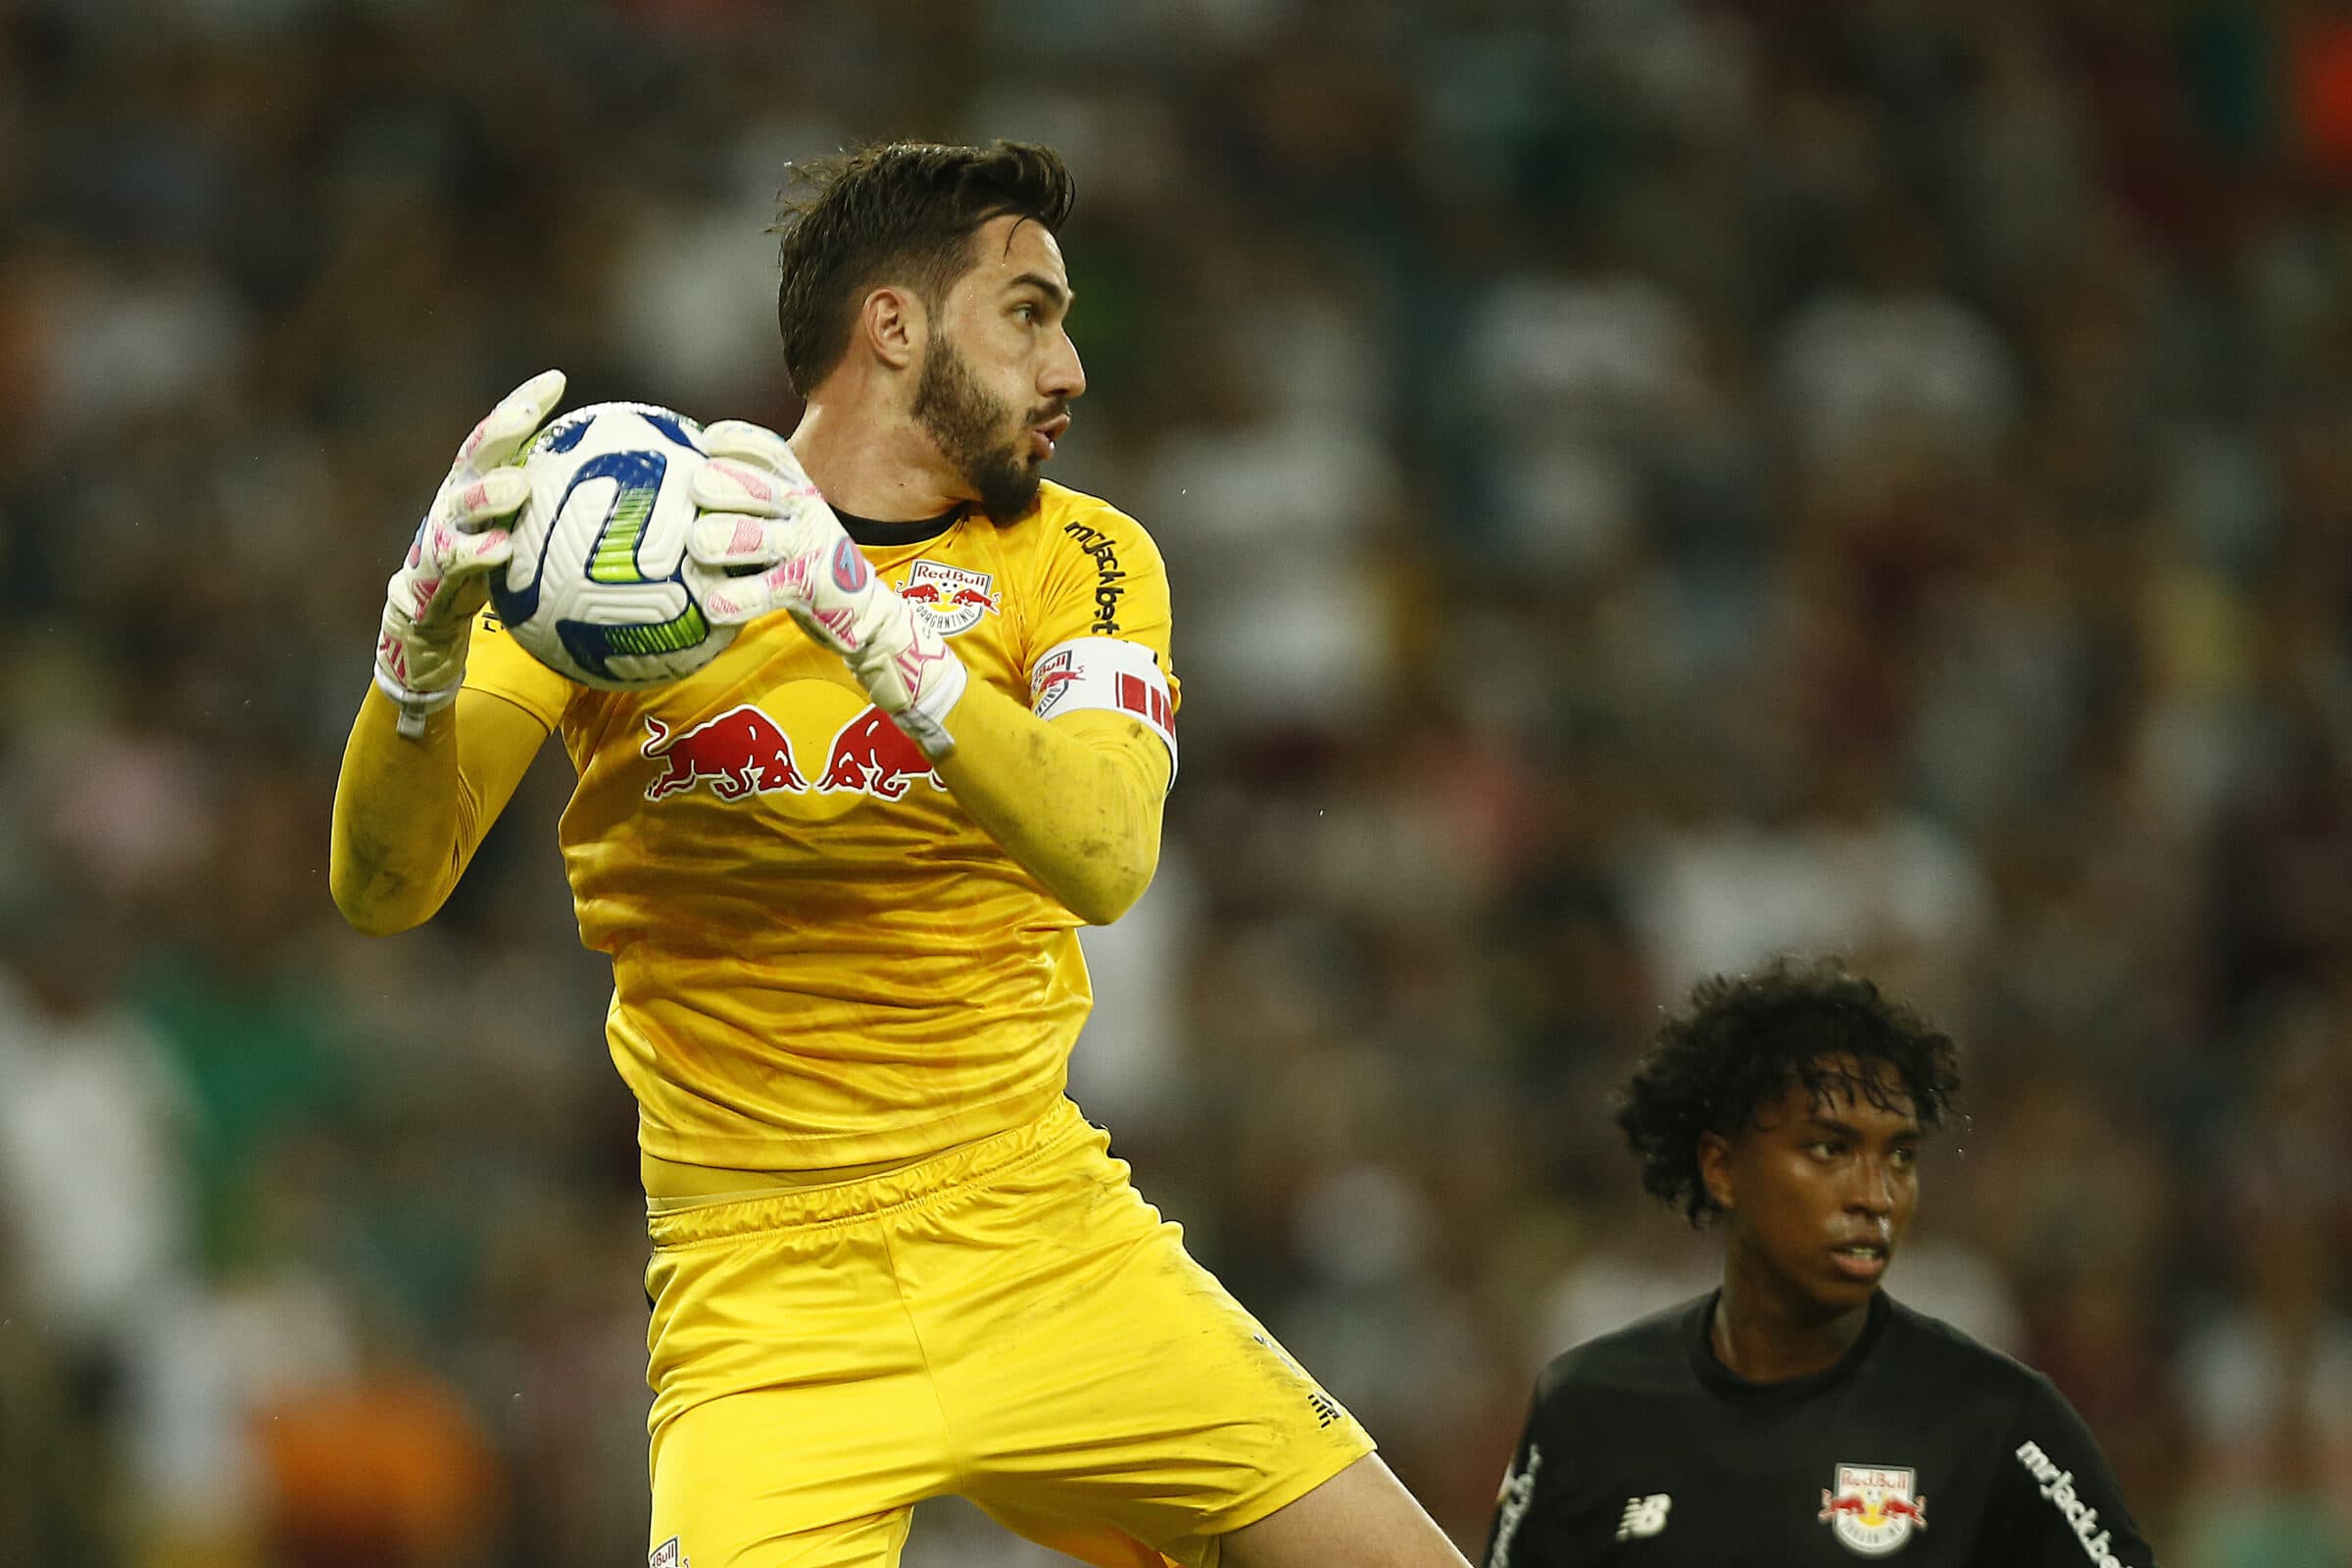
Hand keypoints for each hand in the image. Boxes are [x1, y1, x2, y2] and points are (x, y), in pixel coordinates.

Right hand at [375, 369, 566, 736]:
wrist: (429, 635)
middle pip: (473, 456)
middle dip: (500, 430)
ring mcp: (433, 540)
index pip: (501, 437)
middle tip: (530, 414)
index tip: (559, 379)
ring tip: (518, 485)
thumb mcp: (531, 551)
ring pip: (458, 506)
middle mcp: (452, 505)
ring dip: (487, 492)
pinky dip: (475, 553)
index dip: (524, 404)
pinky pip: (450, 564)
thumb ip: (566, 527)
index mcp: (476, 488)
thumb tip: (644, 514)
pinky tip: (502, 549)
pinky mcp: (424, 578)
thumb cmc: (492, 587)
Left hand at [685, 419, 967, 756]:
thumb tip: (689, 476)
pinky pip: (766, 589)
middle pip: (758, 487)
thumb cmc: (807, 557)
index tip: (706, 441)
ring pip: (757, 536)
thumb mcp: (791, 516)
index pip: (769, 452)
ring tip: (698, 544)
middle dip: (722, 484)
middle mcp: (803, 510)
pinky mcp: (806, 586)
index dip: (737, 441)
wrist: (862, 608)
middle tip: (696, 488)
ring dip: (723, 537)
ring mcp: (806, 547)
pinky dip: (736, 597)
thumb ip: (754, 496)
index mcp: (796, 487)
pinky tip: (713, 603)